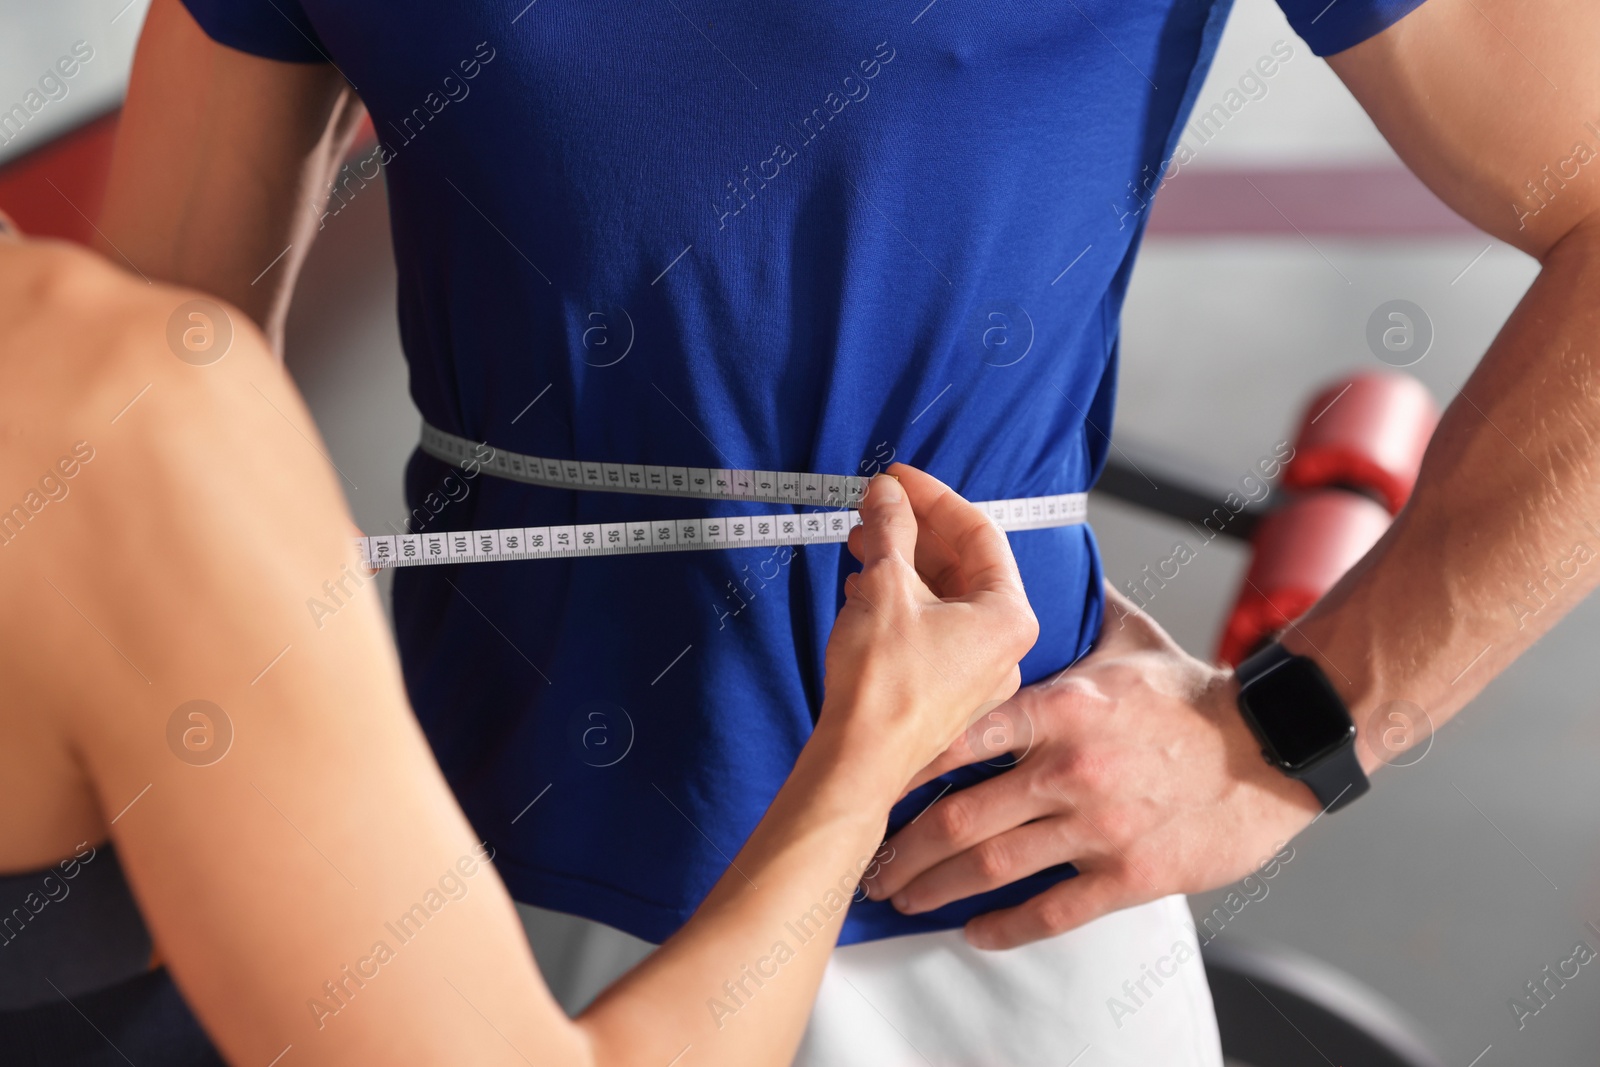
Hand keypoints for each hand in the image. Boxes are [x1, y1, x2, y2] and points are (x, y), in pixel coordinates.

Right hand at [820, 464, 1038, 787]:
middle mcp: (1004, 646)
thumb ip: (891, 527)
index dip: (933, 496)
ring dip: (901, 563)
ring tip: (861, 542)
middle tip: (875, 506)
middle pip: (962, 565)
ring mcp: (977, 673)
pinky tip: (862, 588)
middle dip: (913, 531)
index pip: (979, 532)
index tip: (898, 479)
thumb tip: (887, 493)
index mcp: (1009, 615)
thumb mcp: (884, 584)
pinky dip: (900, 601)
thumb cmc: (883, 685)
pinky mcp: (946, 692)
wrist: (858, 761)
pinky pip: (930, 629)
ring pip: (942, 598)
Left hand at [862, 583, 1324, 948]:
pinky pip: (1052, 910)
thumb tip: (1044, 566)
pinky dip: (1005, 925)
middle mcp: (1072, 769)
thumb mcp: (1131, 640)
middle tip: (871, 861)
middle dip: (905, 846)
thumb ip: (1078, 609)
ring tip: (901, 897)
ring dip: (937, 887)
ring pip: (994, 867)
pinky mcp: (1130, 875)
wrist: (1274, 749)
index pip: (964, 735)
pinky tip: (973, 929)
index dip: (907, 765)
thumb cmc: (1196, 698)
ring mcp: (1099, 826)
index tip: (870, 781)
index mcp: (1064, 708)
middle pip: (962, 817)